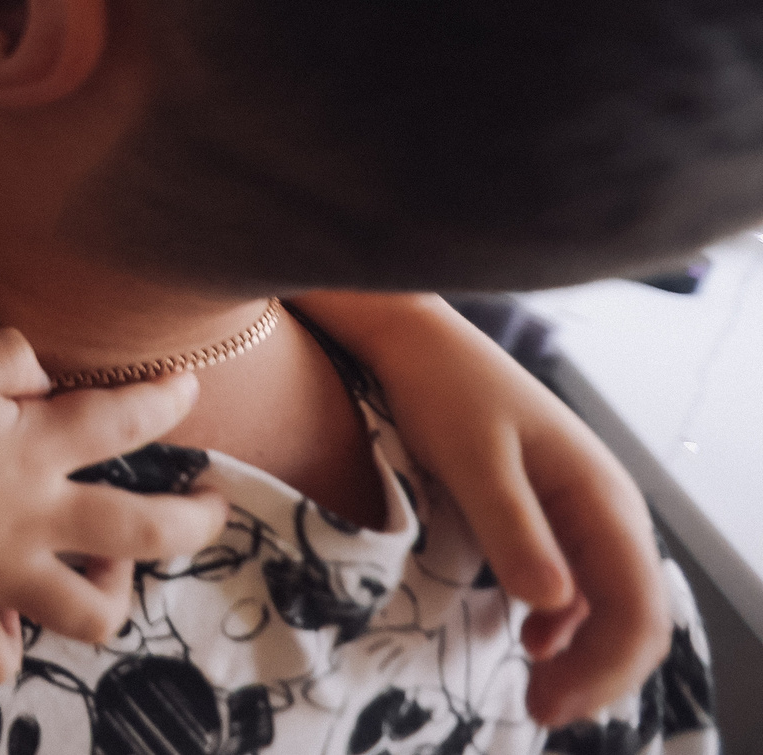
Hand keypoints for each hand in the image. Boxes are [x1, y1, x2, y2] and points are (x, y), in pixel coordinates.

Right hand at [0, 328, 226, 684]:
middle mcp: (31, 520)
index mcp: (33, 449)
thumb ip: (12, 356)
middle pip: (142, 534)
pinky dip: (8, 644)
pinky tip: (7, 618)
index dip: (167, 401)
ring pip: (88, 616)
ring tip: (99, 568)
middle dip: (195, 521)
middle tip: (211, 506)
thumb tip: (46, 380)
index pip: (125, 421)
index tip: (190, 388)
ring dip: (110, 596)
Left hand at [300, 293, 667, 724]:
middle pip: (633, 617)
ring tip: (534, 692)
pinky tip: (532, 639)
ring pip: (609, 606)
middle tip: (539, 712)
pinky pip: (578, 584)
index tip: (548, 706)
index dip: (605, 670)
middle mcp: (607, 510)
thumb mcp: (473, 461)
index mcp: (604, 498)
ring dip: (584, 656)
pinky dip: (564, 623)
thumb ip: (513, 530)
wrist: (416, 339)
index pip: (637, 609)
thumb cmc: (444, 390)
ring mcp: (582, 513)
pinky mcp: (550, 513)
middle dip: (600, 675)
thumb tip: (554, 606)